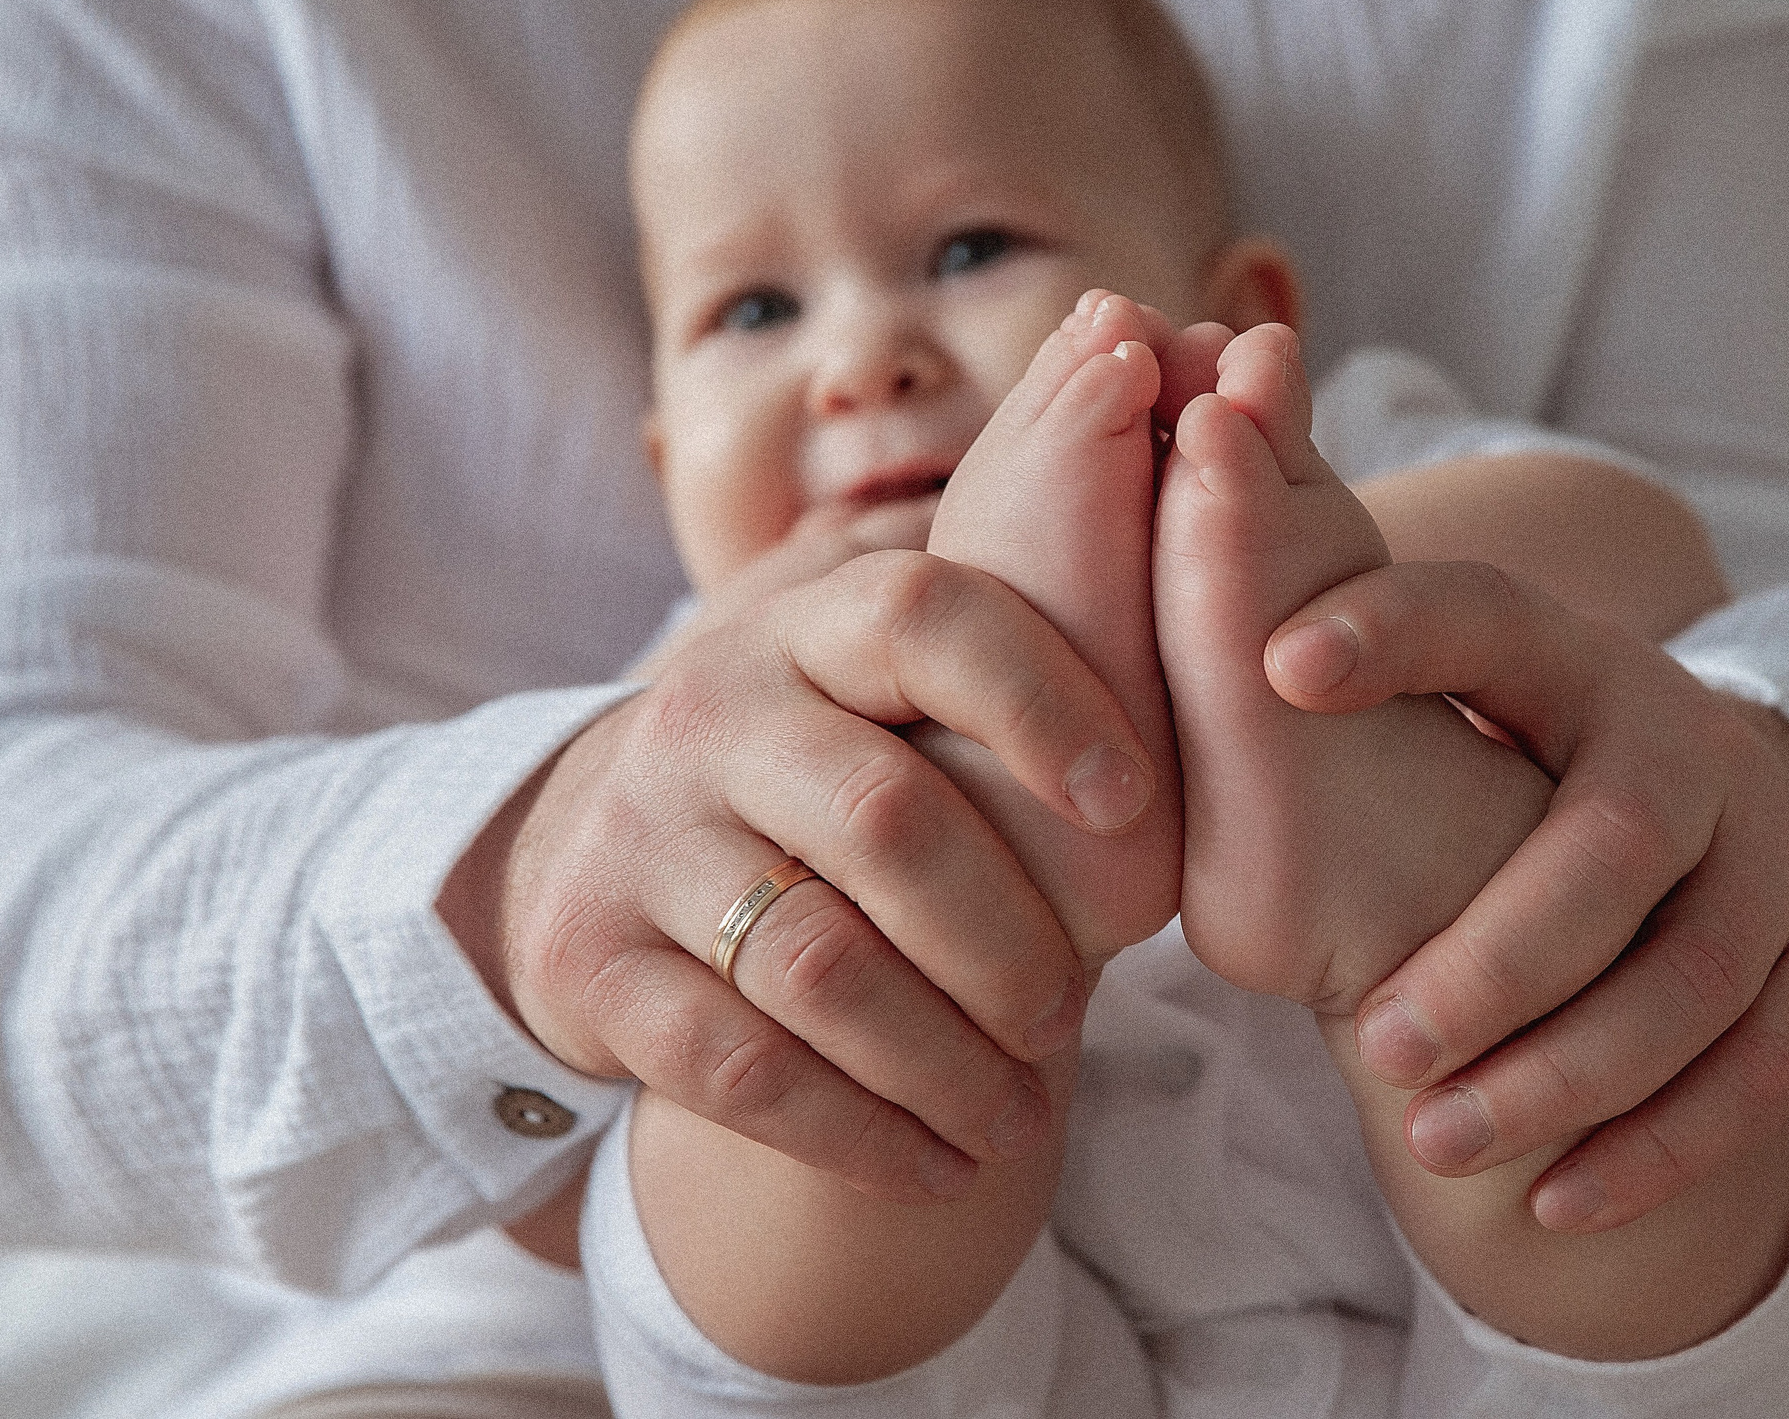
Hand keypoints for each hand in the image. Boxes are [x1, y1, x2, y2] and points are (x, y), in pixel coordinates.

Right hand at [442, 536, 1160, 1204]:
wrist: (586, 857)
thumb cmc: (807, 778)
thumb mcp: (872, 699)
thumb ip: (996, 688)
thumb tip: (1202, 694)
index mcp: (806, 630)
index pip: (925, 619)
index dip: (1042, 702)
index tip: (1134, 801)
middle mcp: (711, 713)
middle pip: (887, 820)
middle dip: (1007, 940)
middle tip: (1066, 1020)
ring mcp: (638, 835)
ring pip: (821, 965)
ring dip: (945, 1065)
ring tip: (1019, 1123)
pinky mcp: (588, 961)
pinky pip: (740, 1067)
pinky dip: (857, 1134)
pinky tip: (937, 1168)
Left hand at [1265, 562, 1788, 1232]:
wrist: (1717, 805)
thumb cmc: (1521, 772)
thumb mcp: (1450, 711)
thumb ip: (1343, 696)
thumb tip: (1200, 680)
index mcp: (1574, 660)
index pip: (1486, 620)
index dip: (1395, 630)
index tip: (1279, 662)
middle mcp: (1694, 741)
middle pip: (1618, 843)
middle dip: (1499, 956)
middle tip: (1383, 1045)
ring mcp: (1780, 851)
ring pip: (1696, 977)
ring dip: (1566, 1076)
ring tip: (1436, 1144)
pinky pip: (1764, 1071)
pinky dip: (1661, 1146)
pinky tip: (1557, 1204)